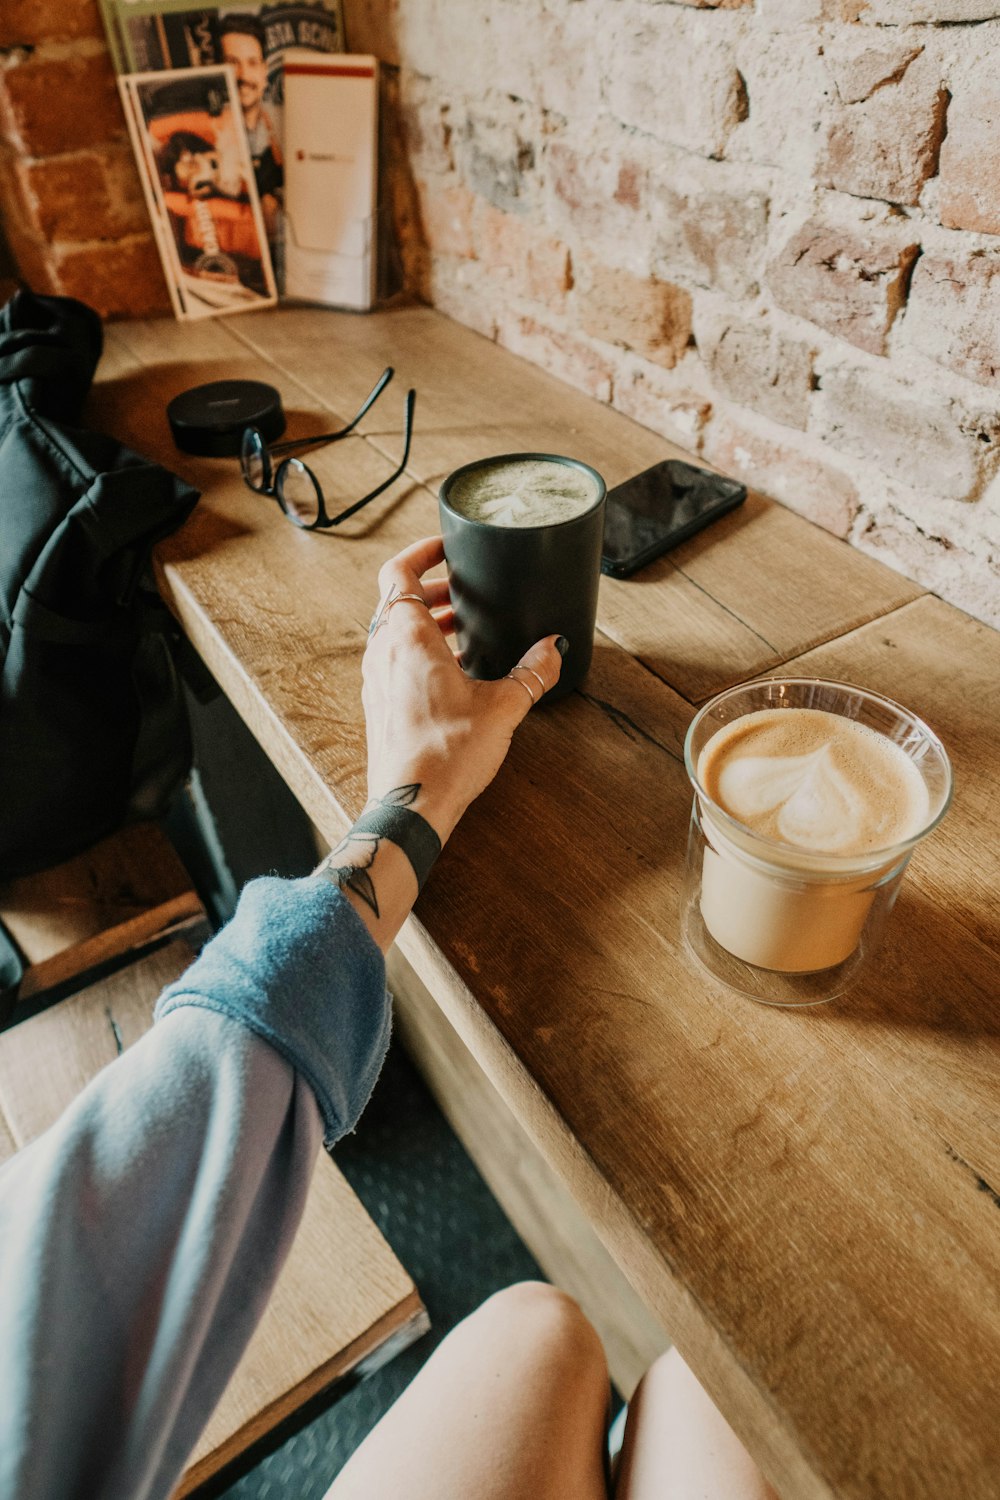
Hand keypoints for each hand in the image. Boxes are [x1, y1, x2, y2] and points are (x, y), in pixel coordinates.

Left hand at [362, 535, 565, 841]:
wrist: (410, 805)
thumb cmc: (447, 753)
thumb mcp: (503, 707)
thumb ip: (533, 673)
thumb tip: (553, 650)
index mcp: (407, 638)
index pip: (398, 572)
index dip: (420, 552)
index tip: (445, 548)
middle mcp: (383, 653)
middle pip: (396, 600)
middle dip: (430, 590)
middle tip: (463, 590)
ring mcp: (376, 680)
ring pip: (393, 632)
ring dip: (425, 622)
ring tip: (463, 629)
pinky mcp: (380, 705)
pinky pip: (394, 662)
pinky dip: (418, 652)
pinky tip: (452, 672)